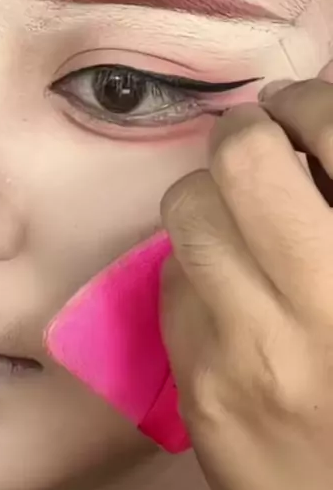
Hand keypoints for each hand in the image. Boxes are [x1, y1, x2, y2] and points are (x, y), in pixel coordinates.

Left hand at [160, 79, 332, 489]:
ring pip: (188, 213)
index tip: (296, 106)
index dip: (308, 101)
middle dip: (246, 136)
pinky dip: (194, 269)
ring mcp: (249, 349)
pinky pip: (171, 284)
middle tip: (260, 148)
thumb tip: (310, 144)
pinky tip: (224, 290)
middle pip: (242, 162)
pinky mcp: (200, 387)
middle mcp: (319, 302)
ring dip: (211, 198)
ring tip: (238, 219)